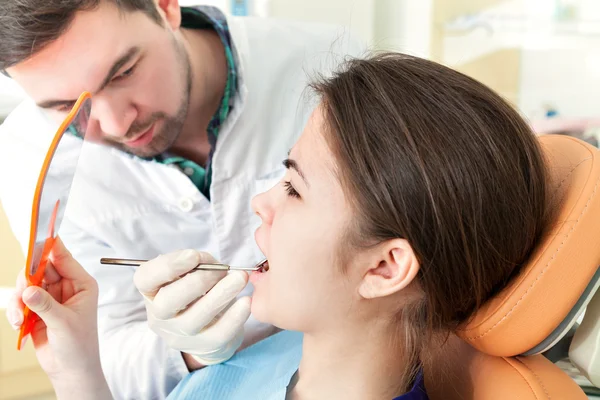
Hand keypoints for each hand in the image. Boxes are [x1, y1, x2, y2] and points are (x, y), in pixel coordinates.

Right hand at [6, 237, 102, 380]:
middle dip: (27, 280)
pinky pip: (20, 300)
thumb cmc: (79, 346)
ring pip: (27, 284)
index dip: (49, 246)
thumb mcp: (64, 323)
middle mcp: (66, 286)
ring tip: (21, 318)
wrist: (70, 369)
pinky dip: (15, 311)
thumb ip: (45, 305)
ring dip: (18, 300)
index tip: (36, 236)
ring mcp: (50, 297)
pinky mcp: (37, 308)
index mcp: (81, 283)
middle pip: (39, 268)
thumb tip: (28, 290)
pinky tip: (20, 324)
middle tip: (23, 295)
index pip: (63, 257)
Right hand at [134, 250, 250, 367]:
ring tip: (241, 278)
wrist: (207, 327)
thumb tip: (213, 265)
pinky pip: (219, 333)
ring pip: (196, 317)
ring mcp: (179, 334)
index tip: (194, 255)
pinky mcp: (203, 346)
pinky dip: (234, 317)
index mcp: (151, 291)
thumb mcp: (190, 273)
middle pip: (168, 301)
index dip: (168, 266)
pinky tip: (246, 301)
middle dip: (198, 281)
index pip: (145, 279)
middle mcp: (159, 316)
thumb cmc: (197, 291)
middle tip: (222, 269)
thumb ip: (197, 264)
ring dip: (221, 294)